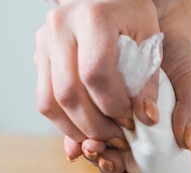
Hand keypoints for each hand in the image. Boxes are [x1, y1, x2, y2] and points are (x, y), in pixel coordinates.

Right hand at [35, 0, 160, 166]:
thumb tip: (145, 118)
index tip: (132, 119)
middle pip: (68, 92)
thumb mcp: (151, 40)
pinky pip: (44, 99)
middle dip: (95, 125)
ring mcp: (44, 40)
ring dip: (76, 130)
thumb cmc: (134, 16)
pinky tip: (87, 129)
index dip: (113, 105)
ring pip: (49, 101)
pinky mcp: (39, 54)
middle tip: (118, 138)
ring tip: (103, 138)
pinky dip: (64, 122)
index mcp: (93, 17)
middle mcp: (61, 26)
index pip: (95, 73)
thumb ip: (150, 80)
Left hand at [87, 0, 190, 172]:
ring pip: (99, 152)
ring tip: (91, 144)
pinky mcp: (96, 107)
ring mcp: (116, 124)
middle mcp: (137, 137)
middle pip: (118, 169)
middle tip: (104, 157)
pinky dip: (78, 134)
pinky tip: (77, 134)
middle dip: (107, 168)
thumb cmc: (180, 61)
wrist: (163, 27)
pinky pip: (84, 128)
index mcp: (161, 143)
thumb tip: (187, 141)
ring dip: (92, 153)